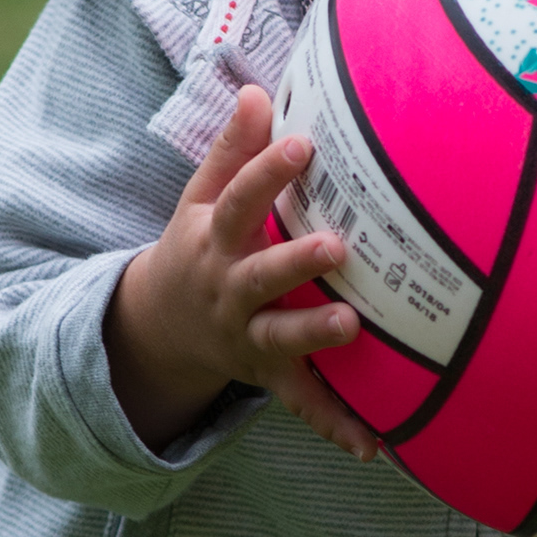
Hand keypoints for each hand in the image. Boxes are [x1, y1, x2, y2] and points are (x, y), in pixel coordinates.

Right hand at [103, 86, 378, 458]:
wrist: (160, 329)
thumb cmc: (196, 249)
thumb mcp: (199, 201)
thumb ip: (232, 152)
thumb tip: (256, 91)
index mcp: (214, 241)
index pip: (238, 201)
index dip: (267, 172)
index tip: (302, 144)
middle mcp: (228, 291)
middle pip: (260, 275)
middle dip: (295, 261)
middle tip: (338, 246)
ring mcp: (246, 337)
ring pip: (279, 338)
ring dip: (313, 335)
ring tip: (351, 326)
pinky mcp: (268, 376)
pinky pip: (303, 404)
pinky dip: (337, 426)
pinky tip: (376, 445)